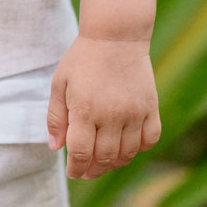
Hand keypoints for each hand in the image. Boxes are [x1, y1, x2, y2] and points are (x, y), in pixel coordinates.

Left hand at [46, 35, 160, 179]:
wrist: (115, 35)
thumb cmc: (83, 58)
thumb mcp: (60, 83)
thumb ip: (56, 117)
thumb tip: (56, 148)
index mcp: (85, 110)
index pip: (81, 154)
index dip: (76, 168)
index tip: (73, 172)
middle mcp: (111, 115)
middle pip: (105, 158)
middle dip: (93, 169)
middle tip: (87, 170)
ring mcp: (134, 112)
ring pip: (127, 153)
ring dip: (114, 163)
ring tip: (104, 160)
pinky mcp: (150, 107)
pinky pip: (150, 140)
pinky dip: (139, 148)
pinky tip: (127, 145)